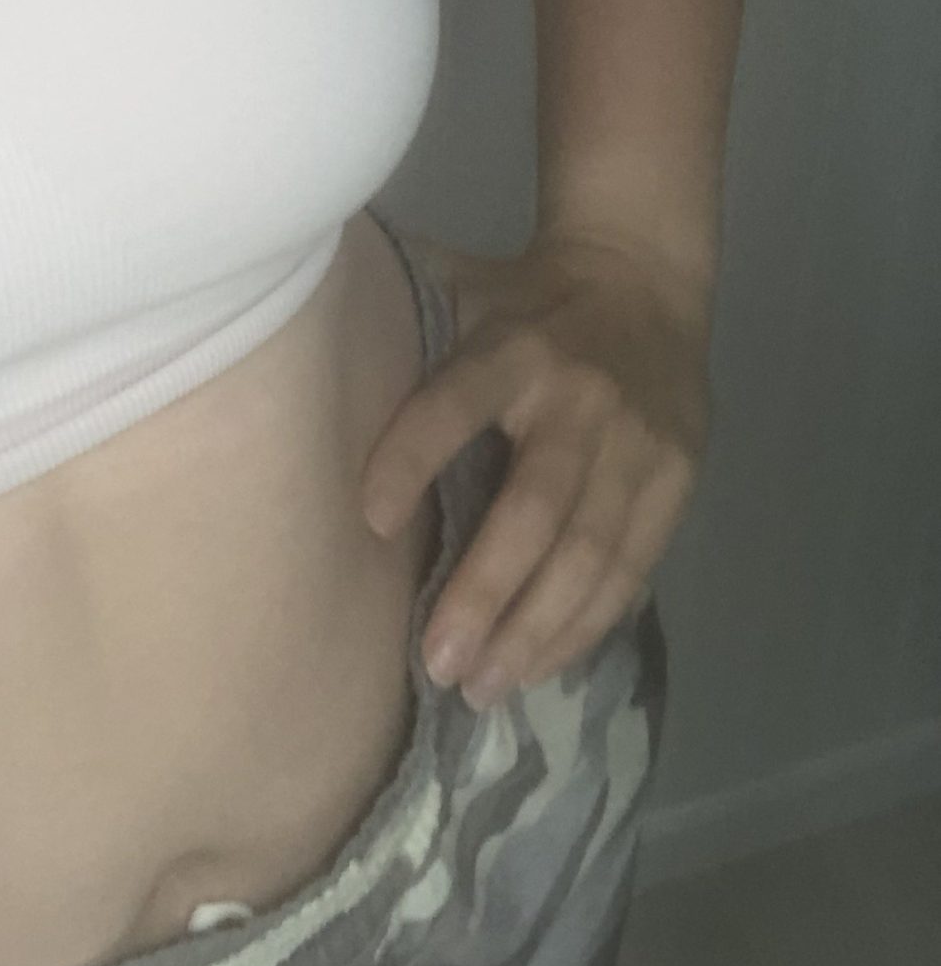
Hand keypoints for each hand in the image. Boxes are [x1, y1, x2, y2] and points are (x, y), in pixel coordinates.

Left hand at [359, 226, 710, 704]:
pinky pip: (631, 568)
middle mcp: (583, 398)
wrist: (646, 279)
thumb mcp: (460, 286)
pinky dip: (586, 624)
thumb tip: (288, 321)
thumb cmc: (520, 298)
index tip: (367, 522)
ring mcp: (639, 445)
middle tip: (435, 661)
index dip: (412, 457)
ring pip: (590, 554)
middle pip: (536, 508)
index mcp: (516, 348)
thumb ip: (398, 317)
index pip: (457, 403)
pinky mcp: (677, 481)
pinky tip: (541, 666)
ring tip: (482, 686)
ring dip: (536, 629)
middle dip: (486, 591)